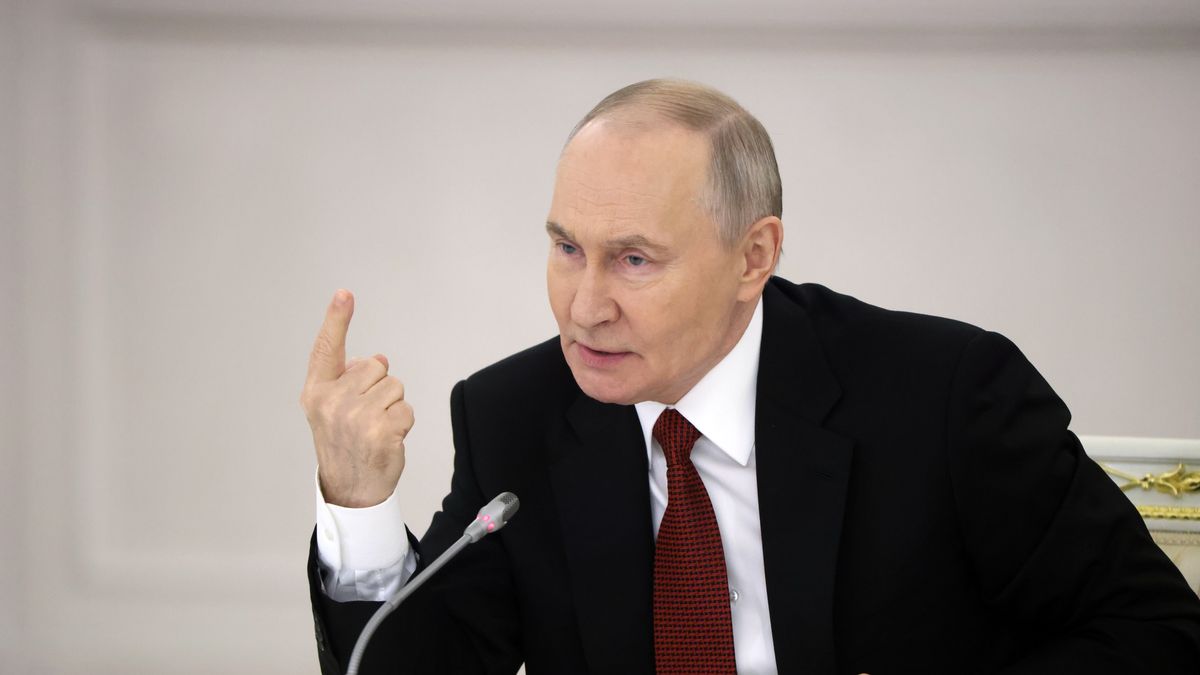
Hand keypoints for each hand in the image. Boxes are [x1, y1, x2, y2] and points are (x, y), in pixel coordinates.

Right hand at [300, 289, 413, 506]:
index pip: (326, 349)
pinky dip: (403, 424)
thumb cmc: (344, 445)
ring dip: (392, 407)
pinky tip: (387, 440)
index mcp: (317, 392)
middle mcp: (332, 401)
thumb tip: (380, 359)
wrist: (350, 489)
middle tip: (366, 416)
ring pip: (395, 386)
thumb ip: (350, 381)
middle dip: (379, 388)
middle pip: (376, 367)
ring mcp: (355, 416)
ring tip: (376, 429)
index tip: (345, 294)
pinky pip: (406, 409)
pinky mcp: (380, 430)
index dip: (336, 320)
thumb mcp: (333, 410)